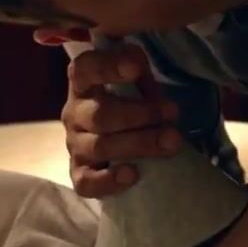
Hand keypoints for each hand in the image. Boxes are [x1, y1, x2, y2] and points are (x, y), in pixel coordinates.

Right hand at [59, 43, 182, 197]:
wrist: (123, 138)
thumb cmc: (131, 102)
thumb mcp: (136, 81)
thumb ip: (137, 70)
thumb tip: (137, 64)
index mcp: (84, 83)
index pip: (85, 69)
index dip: (108, 67)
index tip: (136, 68)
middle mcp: (74, 113)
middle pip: (100, 114)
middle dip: (140, 114)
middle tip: (173, 113)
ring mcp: (75, 145)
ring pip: (99, 146)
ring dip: (139, 143)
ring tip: (172, 141)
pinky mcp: (79, 173)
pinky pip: (86, 182)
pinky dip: (109, 180)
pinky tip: (133, 173)